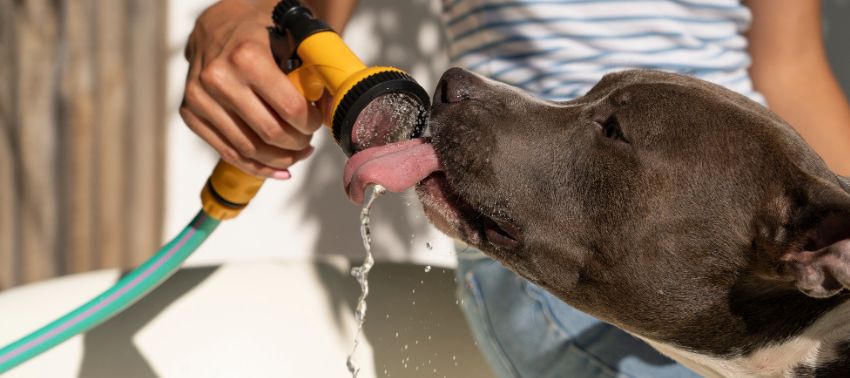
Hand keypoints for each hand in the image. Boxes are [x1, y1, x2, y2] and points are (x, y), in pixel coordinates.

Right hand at [181, 0, 322, 178]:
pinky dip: (257, 167)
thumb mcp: (289, 39)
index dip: (310, 123)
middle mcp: (218, 78)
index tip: (316, 122)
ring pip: (249, 149)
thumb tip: (331, 110)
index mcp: (246, 57)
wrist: (215, 26)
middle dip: (297, 143)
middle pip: (270, 133)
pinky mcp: (190, 114)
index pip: (290, 109)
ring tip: (297, 154)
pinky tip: (279, 170)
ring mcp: (200, 98)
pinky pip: (229, 153)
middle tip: (308, 141)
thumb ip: (311, 72)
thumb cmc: (258, 33)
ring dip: (280, 159)